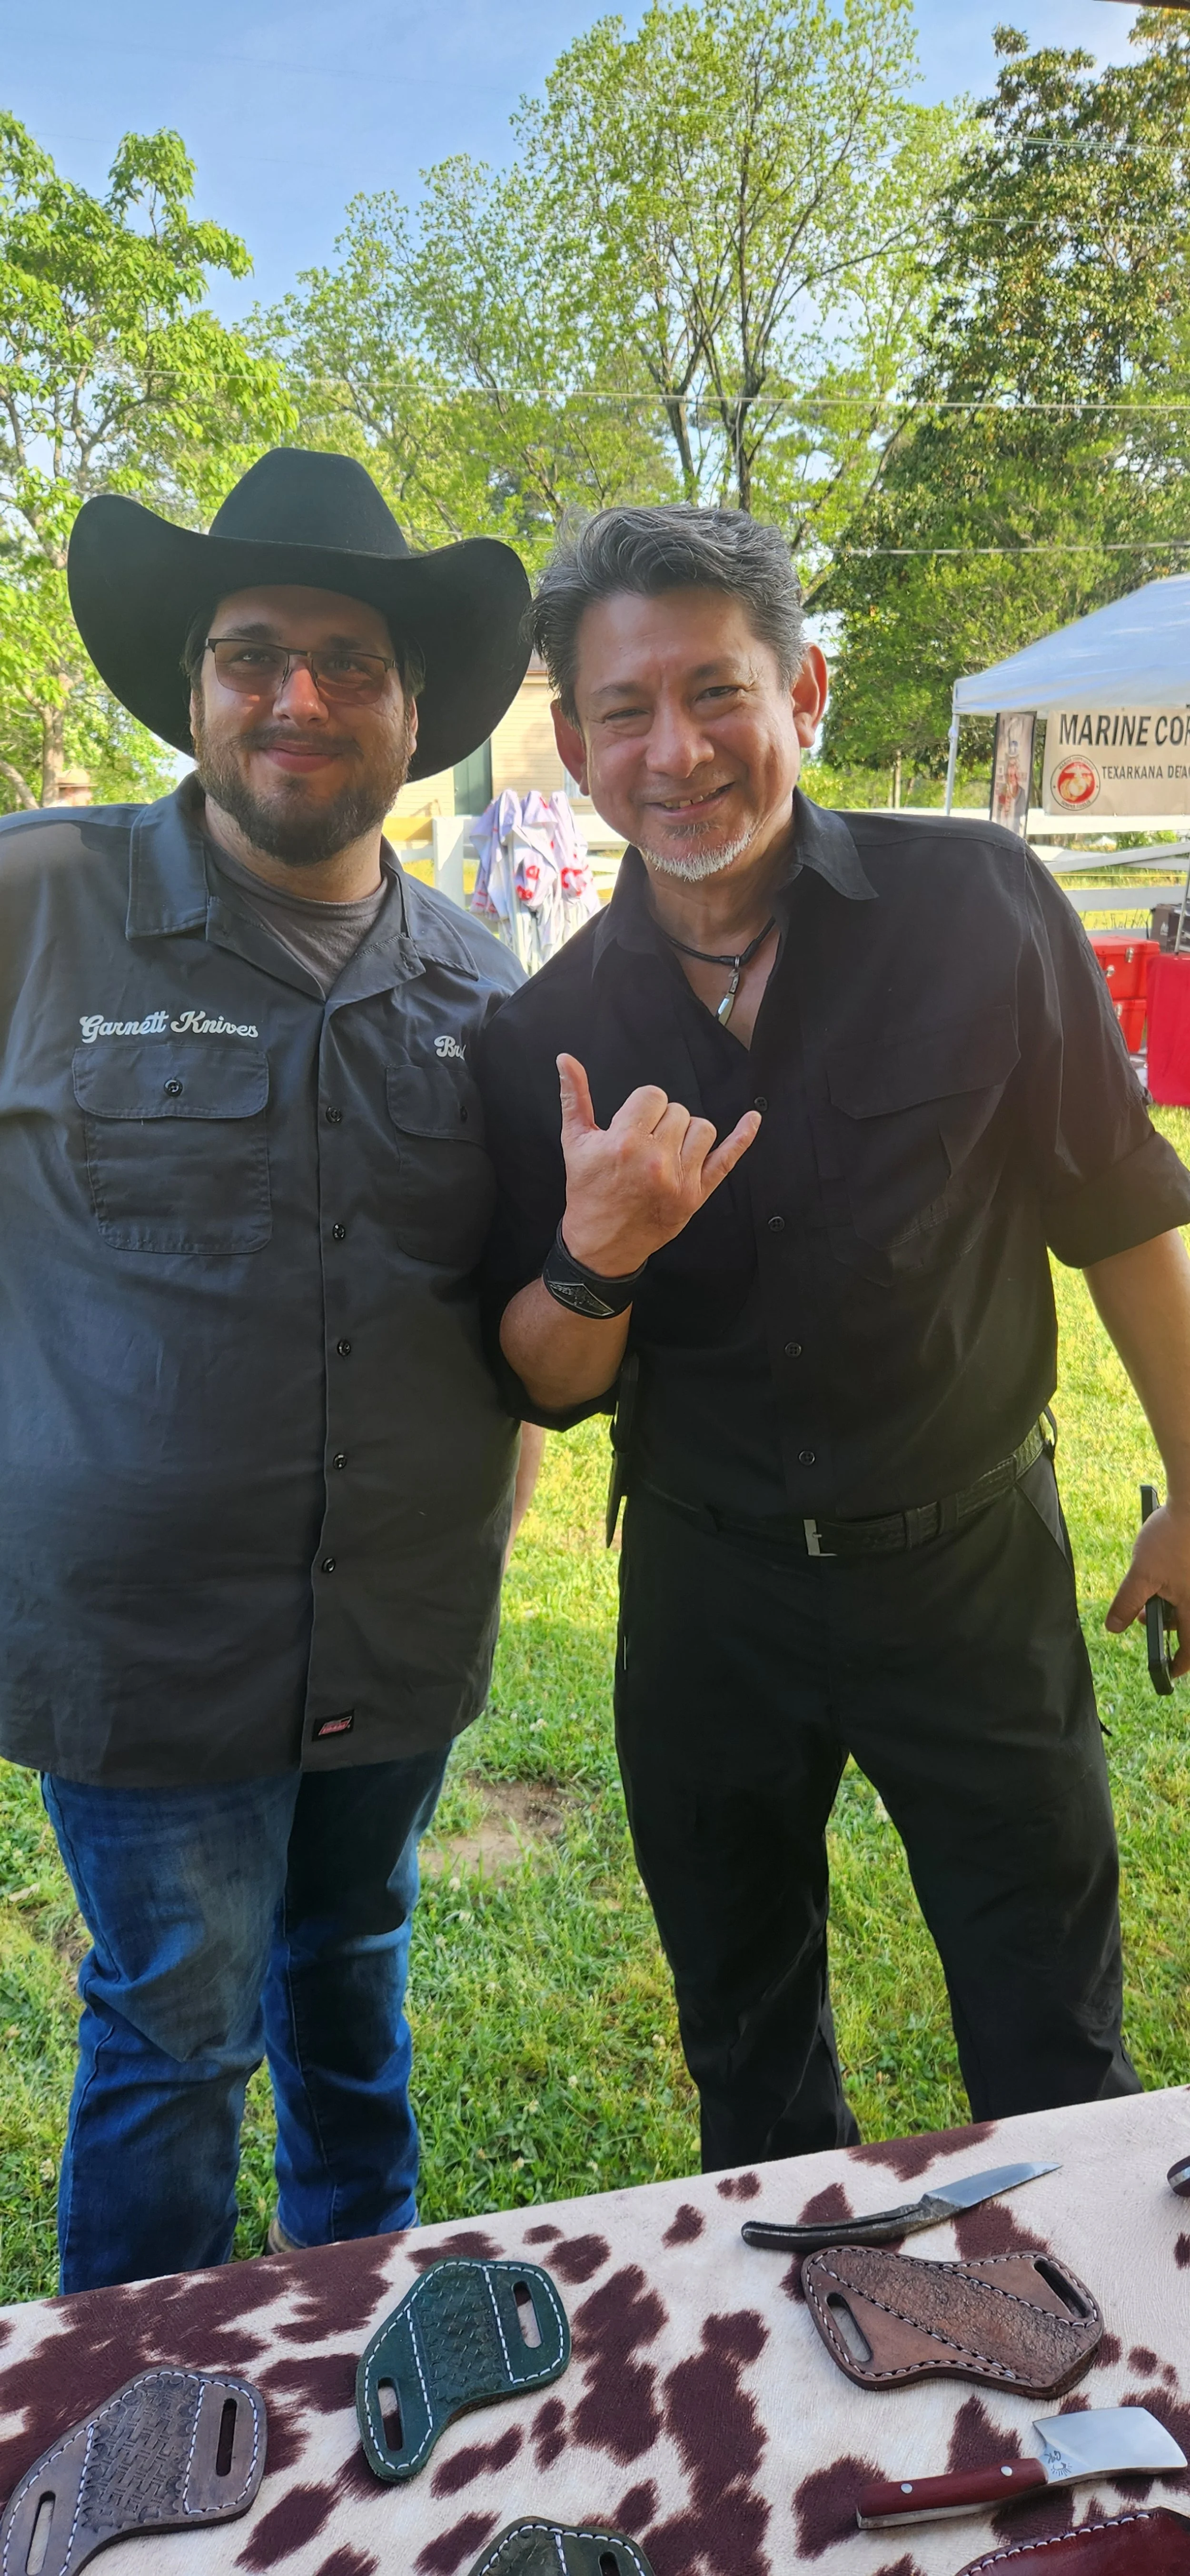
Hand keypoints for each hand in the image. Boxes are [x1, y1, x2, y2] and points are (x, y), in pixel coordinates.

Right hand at [556, 1052, 760, 1275]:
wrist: (601, 1242)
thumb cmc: (588, 1189)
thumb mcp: (575, 1142)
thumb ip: (574, 1097)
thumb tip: (566, 1058)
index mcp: (625, 1142)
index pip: (652, 1096)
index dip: (641, 1107)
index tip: (632, 1126)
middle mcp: (656, 1160)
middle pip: (677, 1110)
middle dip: (661, 1121)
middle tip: (644, 1145)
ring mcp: (680, 1179)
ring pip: (702, 1128)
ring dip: (686, 1133)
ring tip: (666, 1151)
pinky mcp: (697, 1195)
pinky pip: (726, 1159)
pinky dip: (742, 1137)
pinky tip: (753, 1119)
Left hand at [1105, 1498, 1189, 1677]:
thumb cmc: (1170, 1537)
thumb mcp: (1142, 1573)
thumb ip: (1128, 1602)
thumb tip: (1114, 1628)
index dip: (1180, 1664)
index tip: (1169, 1671)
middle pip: (1187, 1624)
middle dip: (1164, 1624)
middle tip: (1143, 1616)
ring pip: (1187, 1603)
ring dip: (1169, 1603)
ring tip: (1150, 1586)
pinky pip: (1187, 1586)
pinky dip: (1176, 1587)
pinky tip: (1164, 1570)